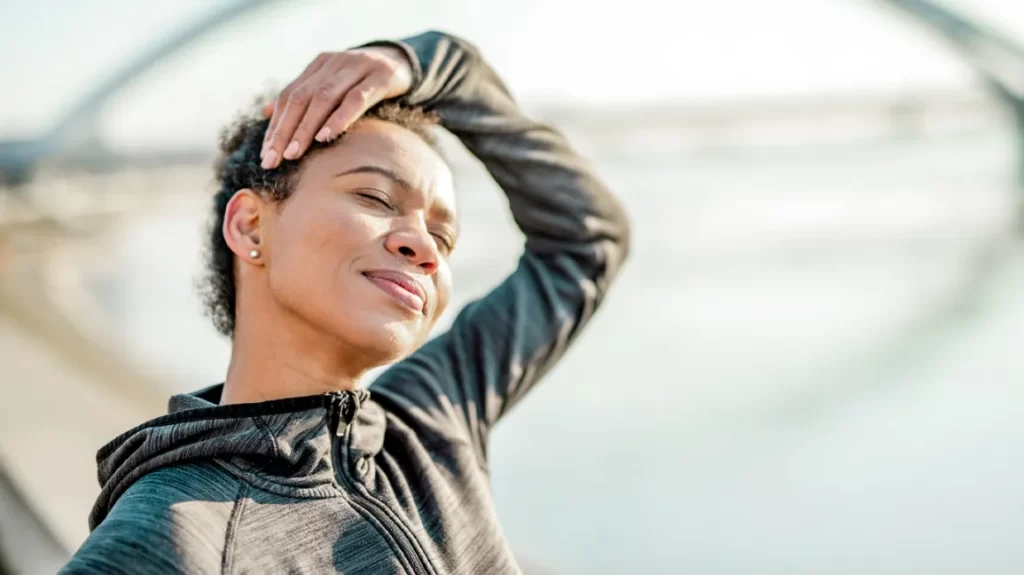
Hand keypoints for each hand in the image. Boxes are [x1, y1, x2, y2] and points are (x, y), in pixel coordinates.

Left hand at [260, 46, 412, 168]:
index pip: (288, 96)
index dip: (275, 125)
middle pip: (300, 98)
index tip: (266, 154)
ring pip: (323, 98)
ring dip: (305, 128)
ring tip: (294, 153)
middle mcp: (333, 63)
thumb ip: (302, 96)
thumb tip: (265, 113)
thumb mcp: (332, 85)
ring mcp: (356, 67)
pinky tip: (325, 137)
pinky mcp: (379, 77)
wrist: (403, 62)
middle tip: (273, 159)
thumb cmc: (364, 80)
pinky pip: (355, 99)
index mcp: (319, 65)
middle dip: (284, 131)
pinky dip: (338, 118)